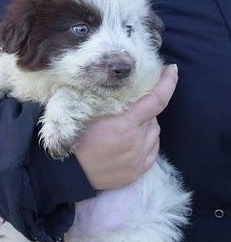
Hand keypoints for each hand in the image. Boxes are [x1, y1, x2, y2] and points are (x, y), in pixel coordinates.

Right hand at [75, 64, 177, 189]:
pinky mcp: (138, 171)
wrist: (70, 171)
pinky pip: (153, 150)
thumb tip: (126, 87)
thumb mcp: (89, 111)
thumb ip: (111, 100)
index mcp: (125, 126)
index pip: (156, 101)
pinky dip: (148, 141)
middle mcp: (137, 143)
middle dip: (145, 109)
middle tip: (129, 108)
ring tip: (128, 126)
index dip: (168, 83)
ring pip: (155, 133)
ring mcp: (139, 159)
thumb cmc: (76, 138)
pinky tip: (134, 141)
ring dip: (146, 125)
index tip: (172, 70)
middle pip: (154, 117)